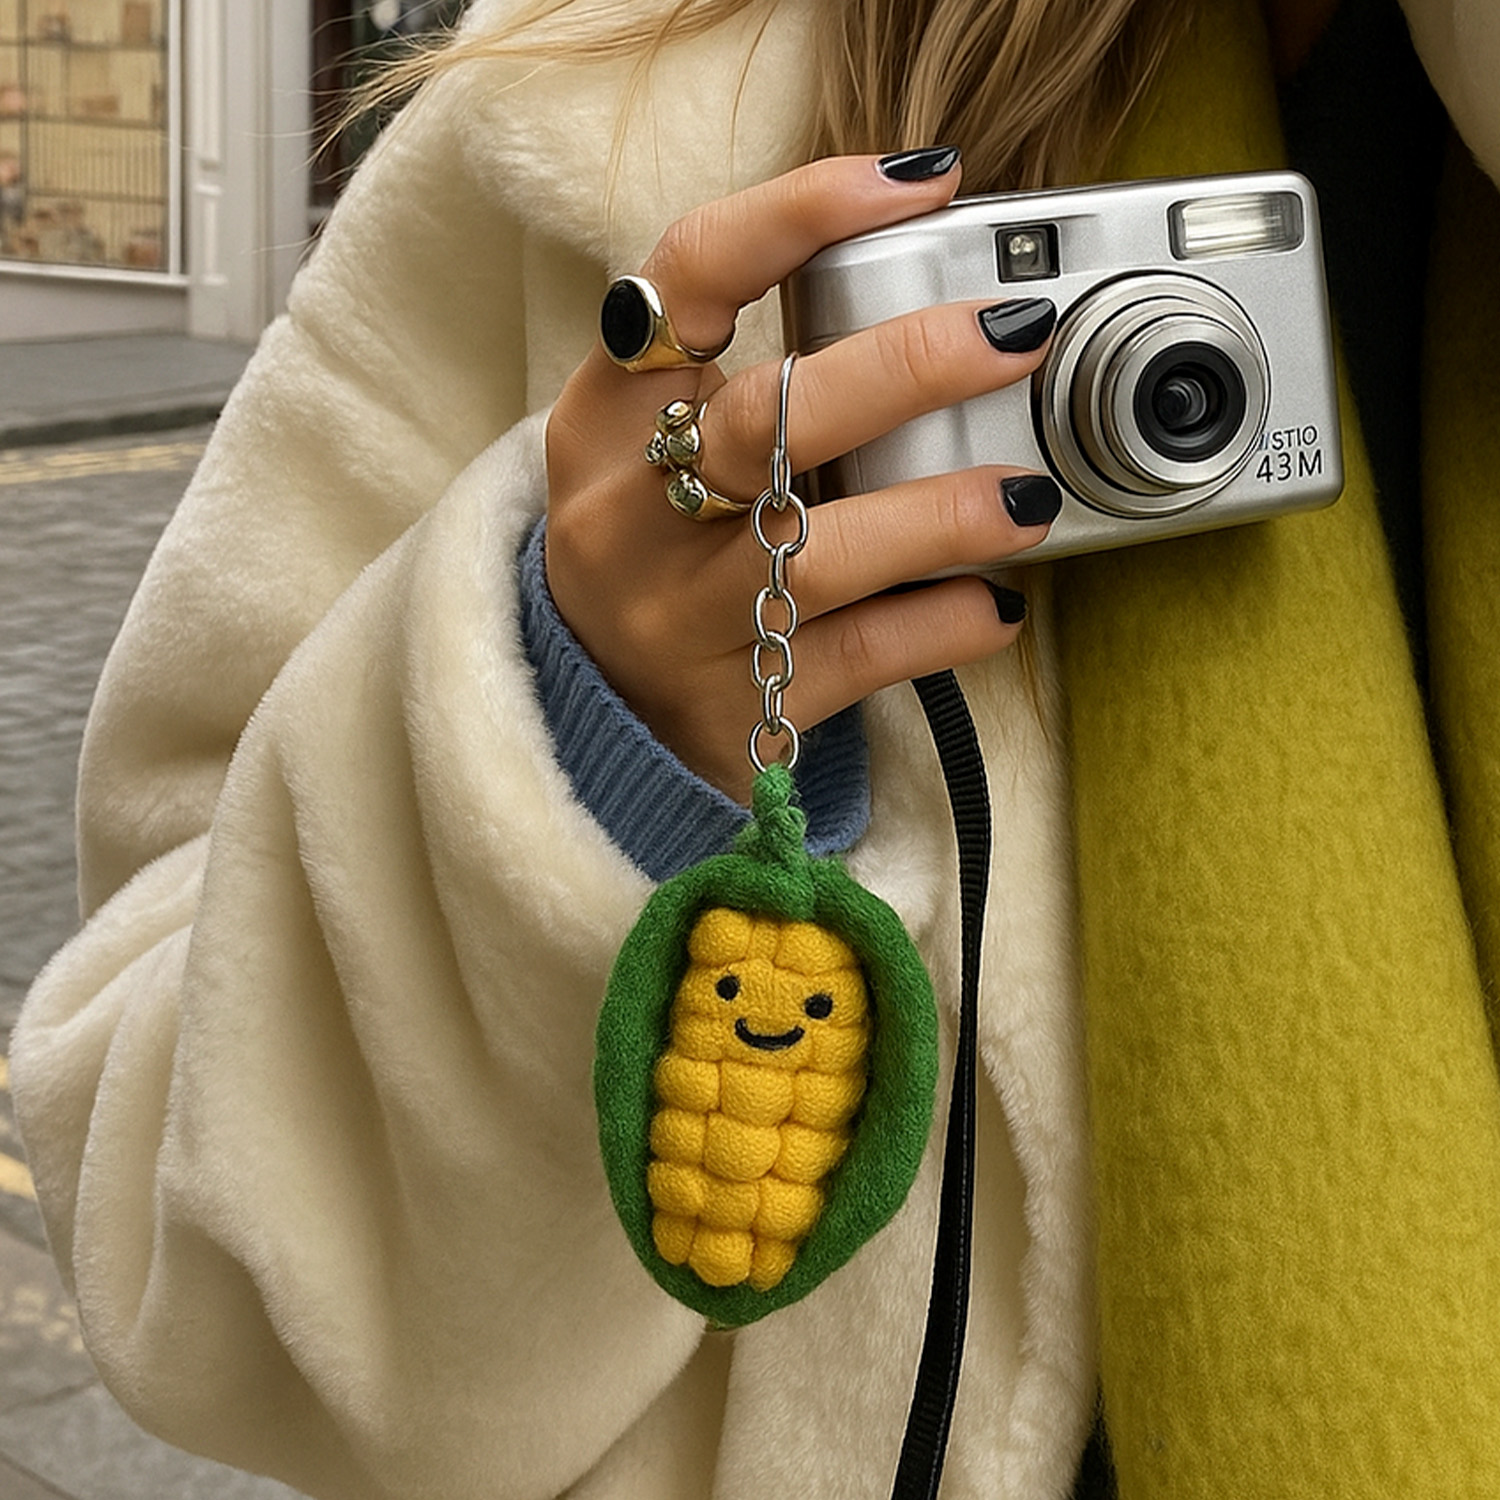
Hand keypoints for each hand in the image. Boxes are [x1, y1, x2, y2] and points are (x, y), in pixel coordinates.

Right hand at [545, 151, 1059, 803]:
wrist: (588, 708)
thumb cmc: (648, 544)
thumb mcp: (646, 442)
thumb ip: (740, 374)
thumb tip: (922, 304)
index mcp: (604, 416)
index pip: (689, 274)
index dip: (803, 212)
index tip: (918, 183)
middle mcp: (627, 514)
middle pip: (765, 421)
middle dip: (905, 366)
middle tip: (1012, 338)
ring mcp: (677, 618)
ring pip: (820, 552)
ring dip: (941, 514)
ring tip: (1025, 495)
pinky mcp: (732, 706)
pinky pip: (858, 658)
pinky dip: (941, 625)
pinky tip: (994, 603)